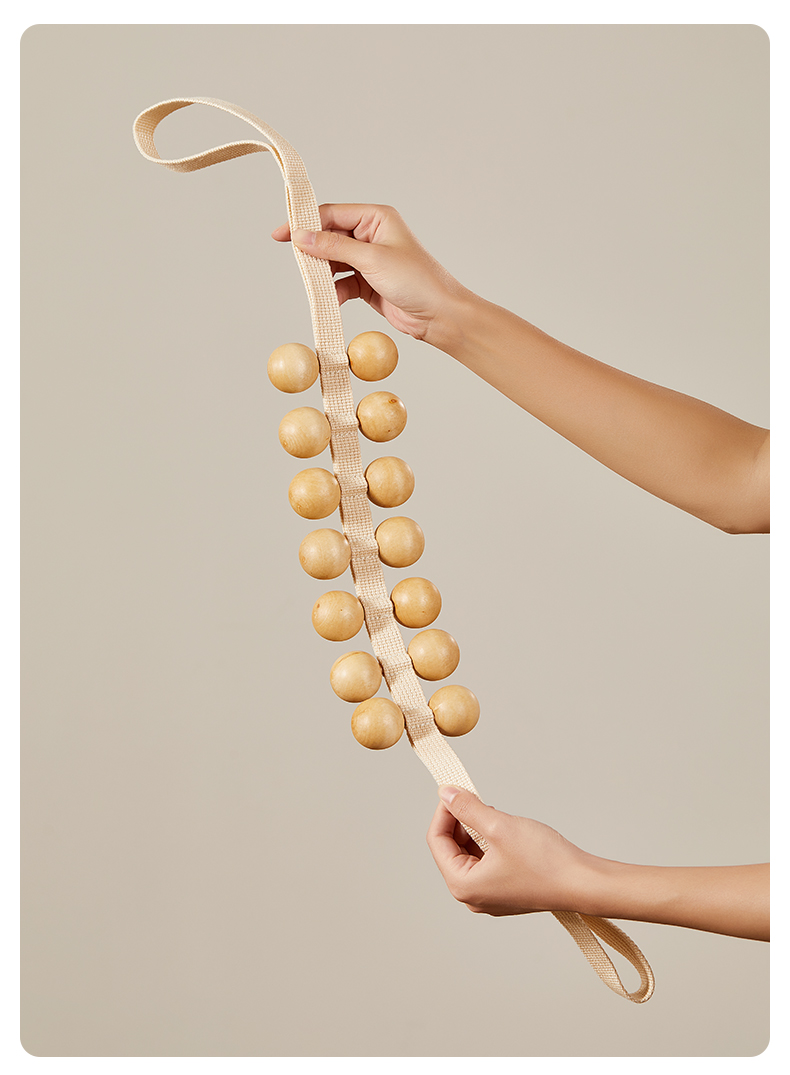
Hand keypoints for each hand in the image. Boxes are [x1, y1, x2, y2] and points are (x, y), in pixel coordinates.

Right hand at [271, 204, 470, 345]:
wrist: (439, 315)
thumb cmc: (416, 281)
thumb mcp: (372, 259)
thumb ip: (334, 247)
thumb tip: (302, 237)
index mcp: (376, 218)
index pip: (332, 214)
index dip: (305, 223)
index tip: (281, 234)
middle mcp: (372, 235)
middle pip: (330, 237)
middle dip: (313, 250)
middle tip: (295, 261)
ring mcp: (370, 260)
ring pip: (334, 262)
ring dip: (322, 273)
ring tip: (312, 283)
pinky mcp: (368, 283)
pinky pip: (342, 283)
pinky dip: (334, 291)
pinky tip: (331, 300)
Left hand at [427, 787, 769, 938]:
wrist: (602, 887)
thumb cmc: (555, 863)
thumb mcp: (505, 826)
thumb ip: (470, 808)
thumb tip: (446, 790)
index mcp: (464, 884)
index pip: (437, 835)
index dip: (447, 806)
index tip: (458, 781)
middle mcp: (475, 893)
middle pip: (455, 839)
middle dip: (471, 814)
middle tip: (491, 795)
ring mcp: (497, 891)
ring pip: (477, 843)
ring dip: (491, 821)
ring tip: (518, 819)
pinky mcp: (518, 886)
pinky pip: (498, 850)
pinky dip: (506, 833)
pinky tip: (527, 828)